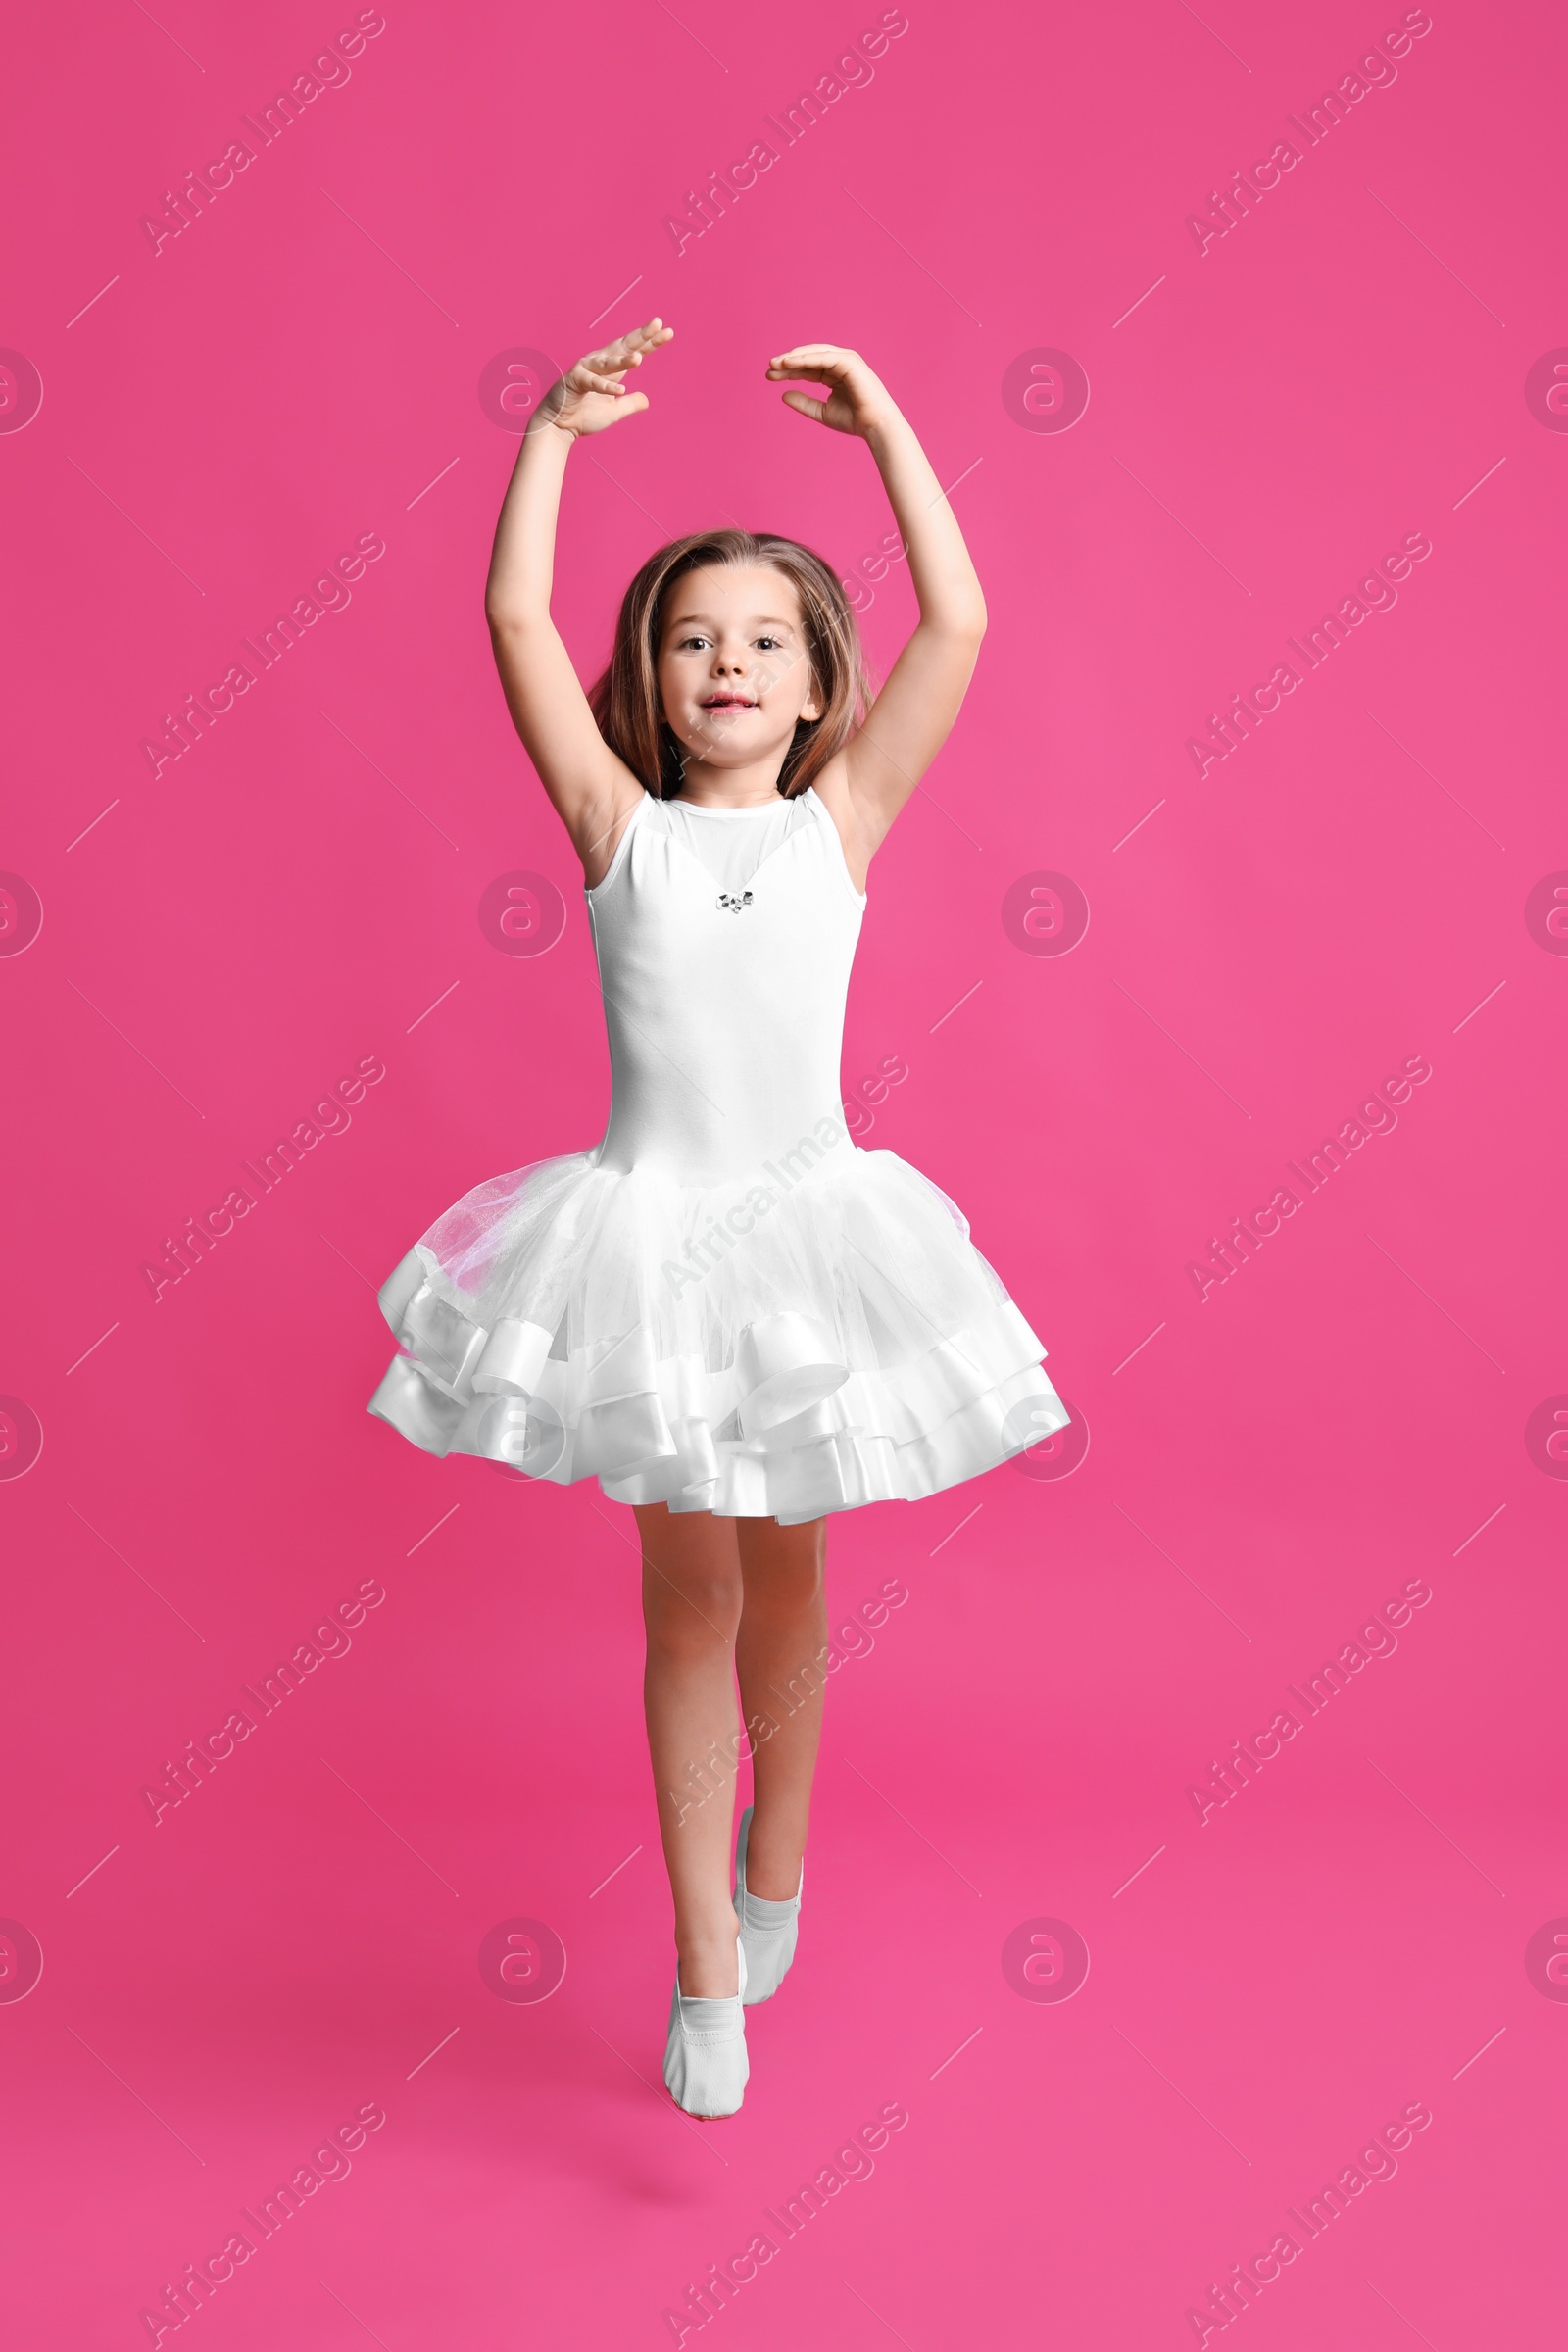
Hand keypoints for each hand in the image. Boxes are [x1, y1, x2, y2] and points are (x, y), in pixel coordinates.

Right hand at [532, 319, 673, 438]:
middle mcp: (599, 363)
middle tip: (658, 323)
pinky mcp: (575, 381)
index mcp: (611, 368)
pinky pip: (593, 383)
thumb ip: (629, 404)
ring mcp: (586, 370)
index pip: (635, 351)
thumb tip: (646, 400)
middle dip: (641, 336)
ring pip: (608, 363)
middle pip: (624, 346)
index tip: (669, 332)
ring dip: (623, 360)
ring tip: (639, 358)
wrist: (558, 426)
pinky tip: (620, 390)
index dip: (651, 342)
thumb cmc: (584, 415)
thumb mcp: (613, 411)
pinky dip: (606, 387)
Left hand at [765, 344, 896, 437]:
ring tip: (776, 364)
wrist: (875, 426)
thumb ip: (804, 403)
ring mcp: (845, 360)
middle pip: (808, 358)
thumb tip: (782, 394)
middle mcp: (839, 363)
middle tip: (769, 368)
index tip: (770, 376)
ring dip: (794, 357)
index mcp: (833, 373)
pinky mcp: (849, 361)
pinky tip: (790, 363)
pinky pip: (823, 357)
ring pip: (814, 353)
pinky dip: (806, 358)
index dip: (788, 371)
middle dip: (788, 362)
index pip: (807, 368)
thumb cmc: (854, 421)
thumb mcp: (822, 412)